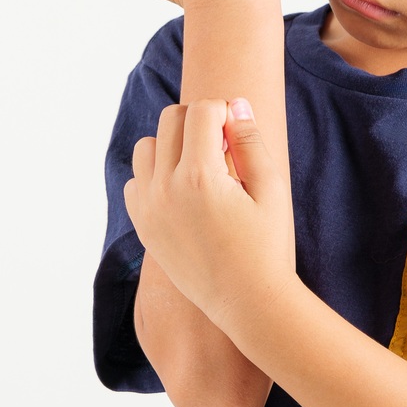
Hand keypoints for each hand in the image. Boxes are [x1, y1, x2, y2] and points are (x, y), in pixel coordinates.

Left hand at [125, 97, 294, 326]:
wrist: (248, 303)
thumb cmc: (267, 247)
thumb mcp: (271, 189)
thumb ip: (250, 141)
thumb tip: (235, 103)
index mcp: (199, 176)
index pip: (202, 110)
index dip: (226, 111)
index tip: (239, 134)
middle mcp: (164, 188)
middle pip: (171, 120)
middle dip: (199, 122)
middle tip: (225, 149)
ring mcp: (148, 208)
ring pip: (147, 146)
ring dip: (173, 145)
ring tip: (203, 168)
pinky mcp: (143, 225)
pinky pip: (136, 180)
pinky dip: (155, 176)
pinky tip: (184, 192)